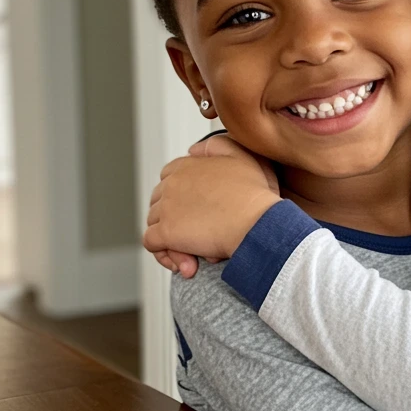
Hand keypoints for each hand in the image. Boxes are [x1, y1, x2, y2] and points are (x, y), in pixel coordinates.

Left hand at [144, 137, 279, 271]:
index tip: (196, 211)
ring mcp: (167, 208)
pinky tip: (187, 264)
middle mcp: (172, 183)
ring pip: (155, 225)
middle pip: (159, 203)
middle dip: (175, 220)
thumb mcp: (242, 156)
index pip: (168, 179)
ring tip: (197, 254)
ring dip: (174, 240)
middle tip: (198, 236)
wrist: (257, 222)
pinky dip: (166, 255)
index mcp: (186, 166)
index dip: (179, 197)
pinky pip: (153, 245)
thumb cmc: (256, 194)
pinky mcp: (166, 232)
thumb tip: (194, 149)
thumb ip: (217, 146)